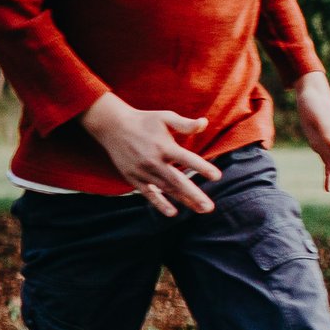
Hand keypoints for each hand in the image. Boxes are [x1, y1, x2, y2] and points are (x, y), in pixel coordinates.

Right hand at [81, 93, 221, 216]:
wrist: (112, 126)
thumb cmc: (144, 120)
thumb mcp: (165, 117)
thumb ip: (185, 124)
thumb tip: (205, 123)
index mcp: (164, 146)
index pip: (187, 159)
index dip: (202, 168)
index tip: (217, 176)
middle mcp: (154, 161)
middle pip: (177, 181)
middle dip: (194, 195)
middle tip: (209, 207)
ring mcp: (143, 171)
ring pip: (166, 189)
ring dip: (184, 200)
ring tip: (201, 210)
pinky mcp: (133, 178)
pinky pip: (149, 193)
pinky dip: (160, 204)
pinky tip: (172, 213)